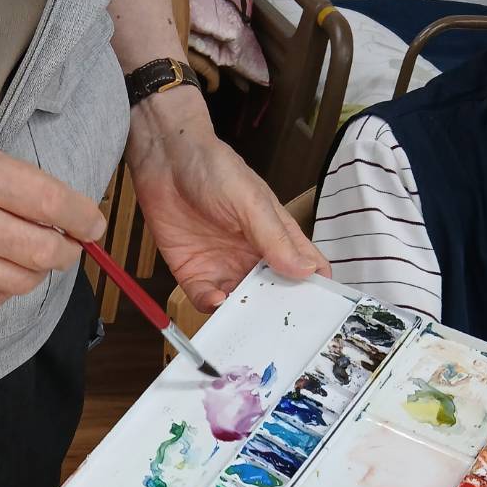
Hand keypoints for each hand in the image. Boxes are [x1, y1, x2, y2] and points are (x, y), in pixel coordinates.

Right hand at [0, 128, 105, 309]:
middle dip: (67, 250)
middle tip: (67, 243)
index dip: (84, 218)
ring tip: (24, 250)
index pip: (51, 203)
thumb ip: (14, 182)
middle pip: (45, 251)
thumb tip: (65, 214)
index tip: (93, 224)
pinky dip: (4, 284)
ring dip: (35, 268)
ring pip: (23, 280)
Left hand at [126, 87, 328, 311]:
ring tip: (245, 320)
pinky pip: (205, 298)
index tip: (320, 313)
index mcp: (276, 236)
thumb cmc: (215, 169)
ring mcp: (223, 265)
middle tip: (278, 327)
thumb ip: (274, 238)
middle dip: (275, 312)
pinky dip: (211, 305)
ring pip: (240, 302)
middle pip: (272, 293)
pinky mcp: (193, 271)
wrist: (166, 159)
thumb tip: (305, 271)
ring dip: (243, 313)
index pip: (305, 268)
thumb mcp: (251, 202)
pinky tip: (216, 301)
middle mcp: (253, 255)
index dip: (315, 290)